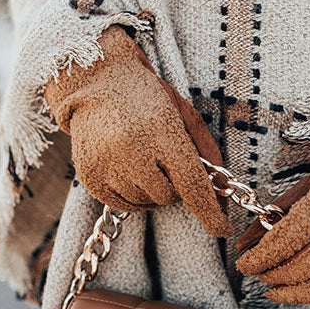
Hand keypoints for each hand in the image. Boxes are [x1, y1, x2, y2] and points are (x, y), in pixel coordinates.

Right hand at [45, 24, 229, 236]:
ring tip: (144, 160)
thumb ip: (206, 153)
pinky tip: (131, 172)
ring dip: (152, 190)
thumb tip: (220, 196)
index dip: (207, 210)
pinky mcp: (88, 175)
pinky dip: (133, 196)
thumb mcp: (183, 115)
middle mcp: (131, 150)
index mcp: (160, 132)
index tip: (221, 228)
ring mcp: (105, 164)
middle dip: (174, 185)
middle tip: (165, 161)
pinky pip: (122, 205)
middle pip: (167, 196)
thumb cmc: (147, 98)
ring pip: (145, 203)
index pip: (190, 183)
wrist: (95, 80)